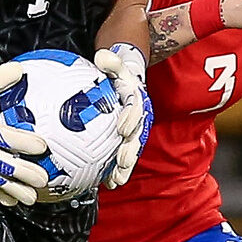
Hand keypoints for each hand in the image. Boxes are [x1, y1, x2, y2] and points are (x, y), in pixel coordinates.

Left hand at [94, 43, 151, 189]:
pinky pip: (123, 157)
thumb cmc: (117, 73)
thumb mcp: (115, 63)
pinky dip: (116, 171)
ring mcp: (135, 131)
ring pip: (131, 150)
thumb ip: (111, 61)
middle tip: (122, 162)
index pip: (135, 109)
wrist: (127, 82)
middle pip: (137, 136)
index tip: (121, 129)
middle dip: (131, 150)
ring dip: (124, 167)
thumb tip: (102, 57)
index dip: (130, 119)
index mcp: (137, 100)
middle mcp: (139, 118)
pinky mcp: (128, 141)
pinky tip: (108, 184)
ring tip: (116, 180)